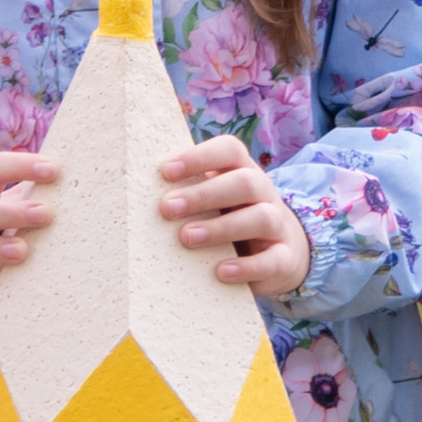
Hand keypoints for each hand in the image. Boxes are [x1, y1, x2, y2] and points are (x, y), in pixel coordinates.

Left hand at [158, 136, 313, 296]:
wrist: (281, 254)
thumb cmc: (230, 220)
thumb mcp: (214, 202)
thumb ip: (188, 191)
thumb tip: (136, 192)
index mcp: (242, 171)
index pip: (229, 150)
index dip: (199, 157)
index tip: (165, 171)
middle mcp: (264, 193)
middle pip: (244, 183)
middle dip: (203, 195)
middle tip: (166, 209)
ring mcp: (278, 225)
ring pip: (260, 218)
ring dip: (221, 227)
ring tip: (186, 238)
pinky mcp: (284, 259)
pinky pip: (272, 260)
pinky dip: (246, 267)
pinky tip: (220, 271)